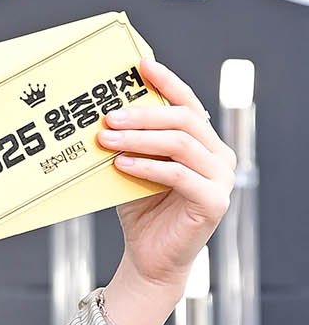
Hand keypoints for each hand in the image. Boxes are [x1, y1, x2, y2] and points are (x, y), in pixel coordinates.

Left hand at [95, 53, 237, 297]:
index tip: (141, 65)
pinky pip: (179, 174)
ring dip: (140, 137)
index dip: (167, 82)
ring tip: (107, 137)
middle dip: (144, 112)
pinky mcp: (214, 202)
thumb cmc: (140, 210)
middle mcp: (219, 156)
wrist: (149, 259)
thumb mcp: (133, 167)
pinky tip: (122, 164)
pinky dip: (147, 166)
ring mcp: (221, 179)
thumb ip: (131, 141)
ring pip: (181, 143)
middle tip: (109, 114)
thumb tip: (102, 110)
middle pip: (184, 119)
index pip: (188, 103)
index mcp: (203, 142)